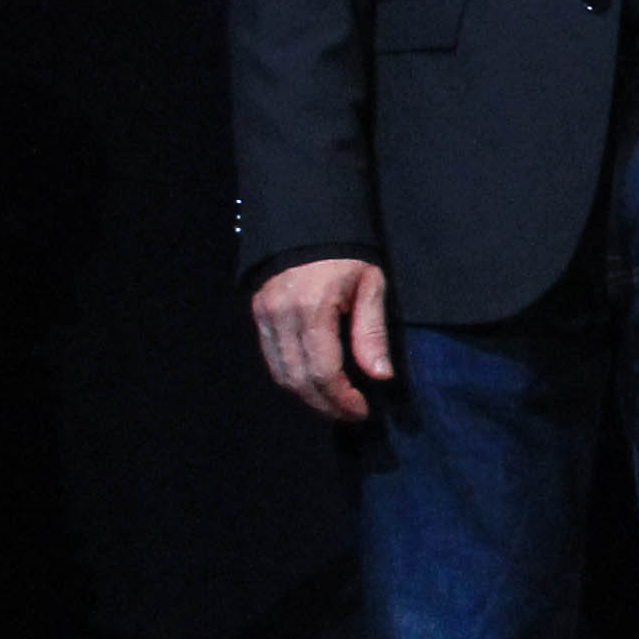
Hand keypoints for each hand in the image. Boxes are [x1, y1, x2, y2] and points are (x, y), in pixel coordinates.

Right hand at [251, 257, 394, 420]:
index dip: (342, 398)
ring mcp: (264, 316)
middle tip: (351, 414)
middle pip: (298, 379)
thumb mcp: (371, 286)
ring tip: (335, 404)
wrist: (309, 224)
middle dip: (325, 404)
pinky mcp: (258, 316)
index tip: (362, 410)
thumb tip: (380, 376)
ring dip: (308, 396)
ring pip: (281, 374)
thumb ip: (372, 332)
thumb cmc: (348, 255)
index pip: (322, 370)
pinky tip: (314, 384)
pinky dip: (292, 378)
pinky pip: (272, 359)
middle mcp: (281, 316)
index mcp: (311, 309)